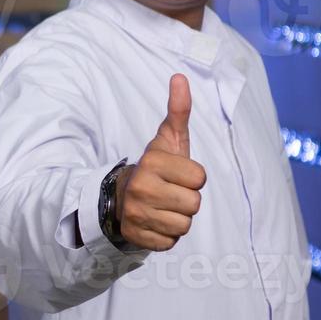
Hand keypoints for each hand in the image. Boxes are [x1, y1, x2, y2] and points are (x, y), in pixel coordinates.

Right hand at [115, 74, 206, 251]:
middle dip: (187, 200)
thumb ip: (178, 111)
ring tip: (162, 208)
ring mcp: (137, 214)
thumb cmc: (155, 168)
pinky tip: (155, 222)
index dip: (193, 177)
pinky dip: (166, 235)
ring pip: (184, 225)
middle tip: (170, 192)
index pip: (200, 178)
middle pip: (194, 204)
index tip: (177, 174)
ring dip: (178, 219)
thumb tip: (180, 77)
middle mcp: (141, 188)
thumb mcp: (167, 139)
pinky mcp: (136, 236)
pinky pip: (170, 243)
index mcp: (152, 163)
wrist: (120, 197)